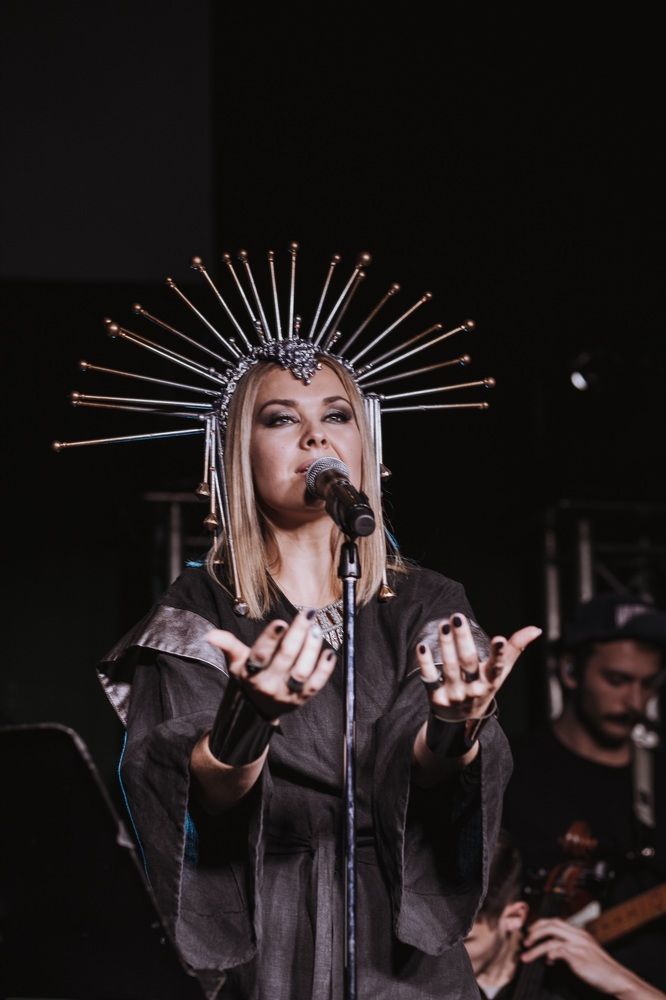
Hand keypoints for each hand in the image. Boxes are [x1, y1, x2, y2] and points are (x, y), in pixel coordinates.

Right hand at [206, 609, 336, 720]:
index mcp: (251, 673)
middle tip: (307, 614)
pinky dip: (324, 670)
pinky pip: (316, 685)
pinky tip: (329, 652)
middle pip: (285, 658)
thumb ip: (228, 645)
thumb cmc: (248, 677)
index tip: (281, 622)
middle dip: (298, 634)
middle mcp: (268, 684)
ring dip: (312, 649)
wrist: (257, 710)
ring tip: (317, 629)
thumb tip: (210, 635)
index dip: (270, 639)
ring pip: (302, 671)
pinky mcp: (302, 699)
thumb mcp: (236, 662)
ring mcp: (286, 693)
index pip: (260, 654)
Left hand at [416, 612, 541, 720]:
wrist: (460, 721)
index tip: (499, 639)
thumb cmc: (483, 686)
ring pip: (450, 667)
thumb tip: (536, 629)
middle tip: (457, 617)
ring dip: (445, 645)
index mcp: (491, 680)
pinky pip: (430, 678)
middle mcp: (474, 689)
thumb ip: (516, 648)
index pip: (497, 666)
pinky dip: (425, 663)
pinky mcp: (437, 698)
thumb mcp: (501, 672)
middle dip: (463, 639)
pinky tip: (422, 646)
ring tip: (442, 624)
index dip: (499, 653)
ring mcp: (455, 694)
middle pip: (468, 662)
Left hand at [522, 919, 663, 998]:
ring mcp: (578, 945)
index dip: (540, 925)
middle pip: (551, 924)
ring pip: (551, 938)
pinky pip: (558, 950)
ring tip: (526, 956)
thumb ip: (568, 950)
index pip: (555, 921)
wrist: (617, 978)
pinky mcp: (579, 957)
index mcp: (579, 933)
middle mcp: (578, 935)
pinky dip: (549, 955)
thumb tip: (550, 954)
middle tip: (525, 940)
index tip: (530, 932)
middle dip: (535, 931)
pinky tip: (547, 962)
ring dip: (536, 948)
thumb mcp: (583, 954)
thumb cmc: (601, 969)